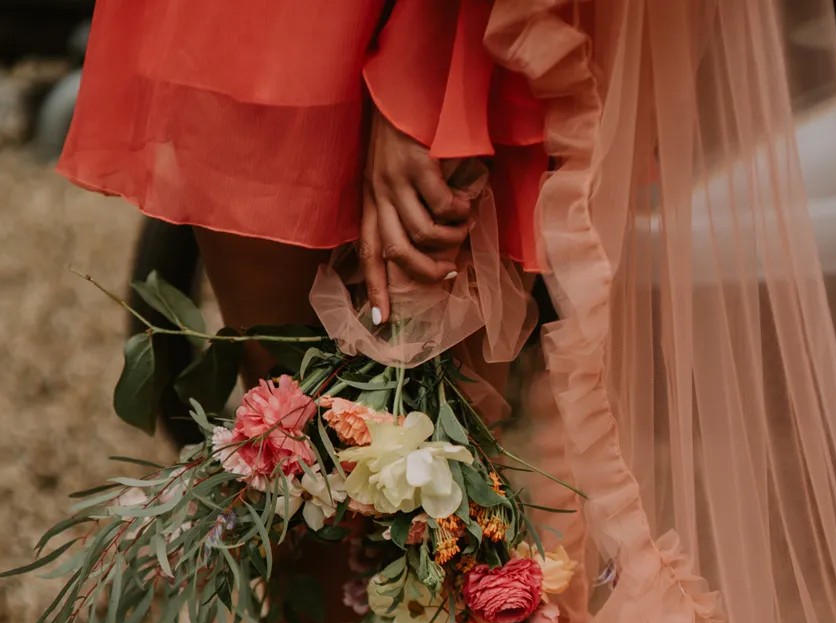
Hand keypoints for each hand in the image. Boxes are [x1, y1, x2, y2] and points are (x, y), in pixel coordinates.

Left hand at [360, 110, 474, 323]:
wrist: (403, 88)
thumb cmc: (403, 136)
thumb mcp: (391, 175)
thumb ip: (401, 207)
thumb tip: (426, 247)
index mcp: (369, 202)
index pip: (367, 253)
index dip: (375, 288)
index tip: (381, 322)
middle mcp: (378, 194)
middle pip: (396, 252)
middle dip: (426, 271)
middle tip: (449, 272)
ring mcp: (396, 180)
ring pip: (424, 233)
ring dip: (450, 238)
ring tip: (463, 227)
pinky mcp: (418, 165)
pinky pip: (442, 206)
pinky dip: (459, 210)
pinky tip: (468, 201)